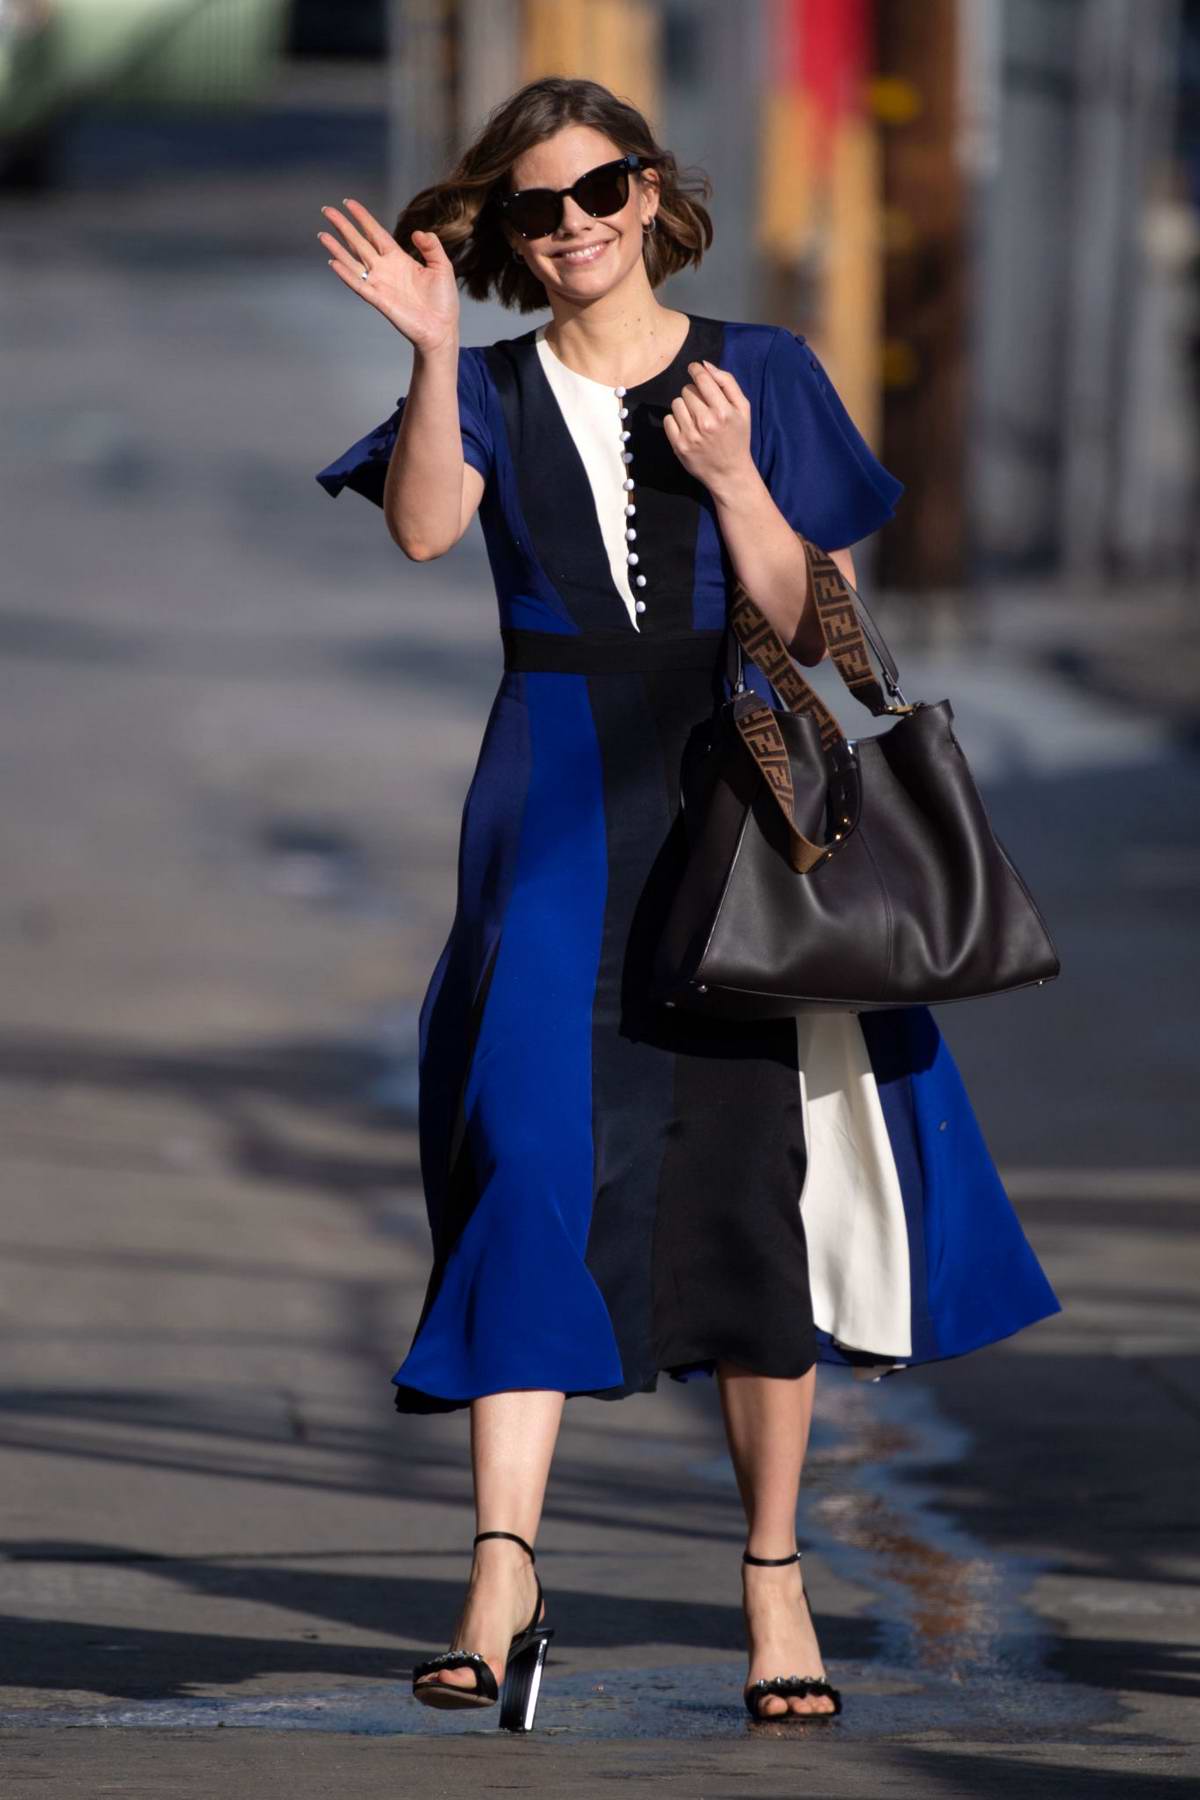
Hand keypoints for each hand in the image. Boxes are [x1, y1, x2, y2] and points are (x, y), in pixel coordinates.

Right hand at [318, 197, 459, 353]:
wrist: (441, 329)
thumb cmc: (443, 301)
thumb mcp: (442, 267)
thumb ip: (432, 247)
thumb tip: (417, 233)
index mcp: (399, 259)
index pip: (376, 233)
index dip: (363, 218)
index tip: (349, 203)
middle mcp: (385, 269)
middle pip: (359, 243)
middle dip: (343, 227)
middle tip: (327, 210)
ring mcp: (380, 284)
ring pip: (353, 262)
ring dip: (337, 249)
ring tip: (322, 235)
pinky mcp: (379, 300)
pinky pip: (358, 285)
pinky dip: (345, 274)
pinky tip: (333, 262)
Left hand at [662, 360, 753, 495]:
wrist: (729, 472)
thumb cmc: (737, 437)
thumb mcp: (743, 409)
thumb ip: (727, 383)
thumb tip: (705, 365)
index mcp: (723, 411)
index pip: (702, 379)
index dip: (696, 370)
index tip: (694, 368)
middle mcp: (706, 422)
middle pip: (687, 390)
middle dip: (694, 393)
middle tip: (702, 406)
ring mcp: (690, 435)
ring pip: (677, 403)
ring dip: (685, 407)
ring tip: (696, 418)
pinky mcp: (679, 445)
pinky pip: (669, 419)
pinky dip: (676, 421)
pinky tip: (688, 429)